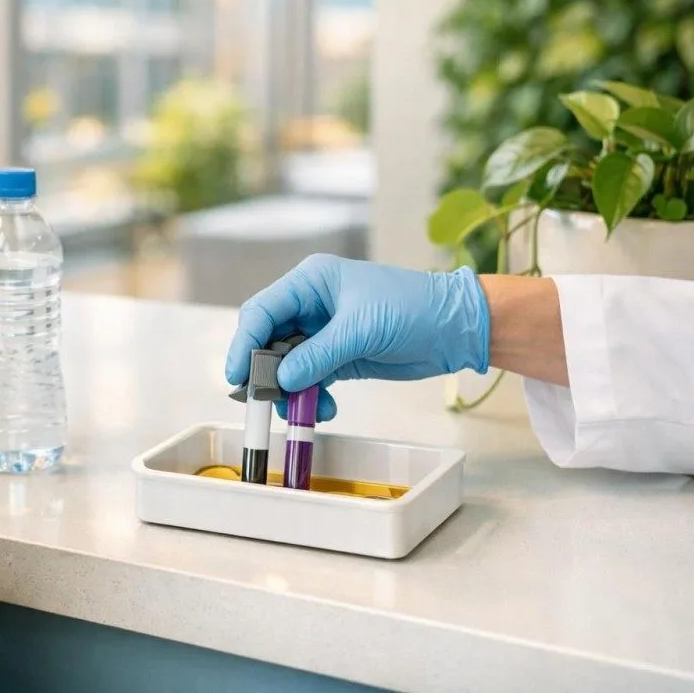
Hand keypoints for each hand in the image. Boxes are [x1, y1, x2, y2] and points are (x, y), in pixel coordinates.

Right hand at [225, 255, 490, 420]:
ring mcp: (323, 332)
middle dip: (265, 373)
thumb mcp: (361, 330)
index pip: (262, 311)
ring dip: (291, 391)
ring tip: (304, 410)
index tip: (237, 375)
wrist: (455, 328)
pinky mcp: (337, 356)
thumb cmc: (414, 309)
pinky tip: (325, 409)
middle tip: (264, 401)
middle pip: (268, 340)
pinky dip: (311, 397)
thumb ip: (316, 355)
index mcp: (310, 282)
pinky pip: (309, 379)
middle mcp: (310, 305)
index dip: (244, 342)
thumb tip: (281, 381)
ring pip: (286, 365)